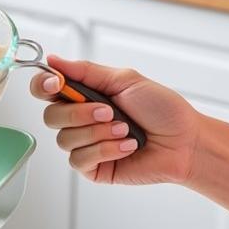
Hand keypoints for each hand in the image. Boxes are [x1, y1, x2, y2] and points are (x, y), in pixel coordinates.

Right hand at [30, 55, 201, 185]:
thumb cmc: (162, 109)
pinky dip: (105, 150)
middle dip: (79, 114)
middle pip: (50, 117)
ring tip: (126, 131)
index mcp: (84, 95)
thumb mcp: (124, 80)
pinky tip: (126, 147)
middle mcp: (80, 120)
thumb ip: (85, 71)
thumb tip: (53, 60)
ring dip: (98, 133)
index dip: (42, 85)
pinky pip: (79, 160)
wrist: (185, 141)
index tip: (57, 83)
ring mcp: (85, 144)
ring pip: (64, 140)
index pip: (45, 89)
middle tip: (109, 112)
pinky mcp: (93, 167)